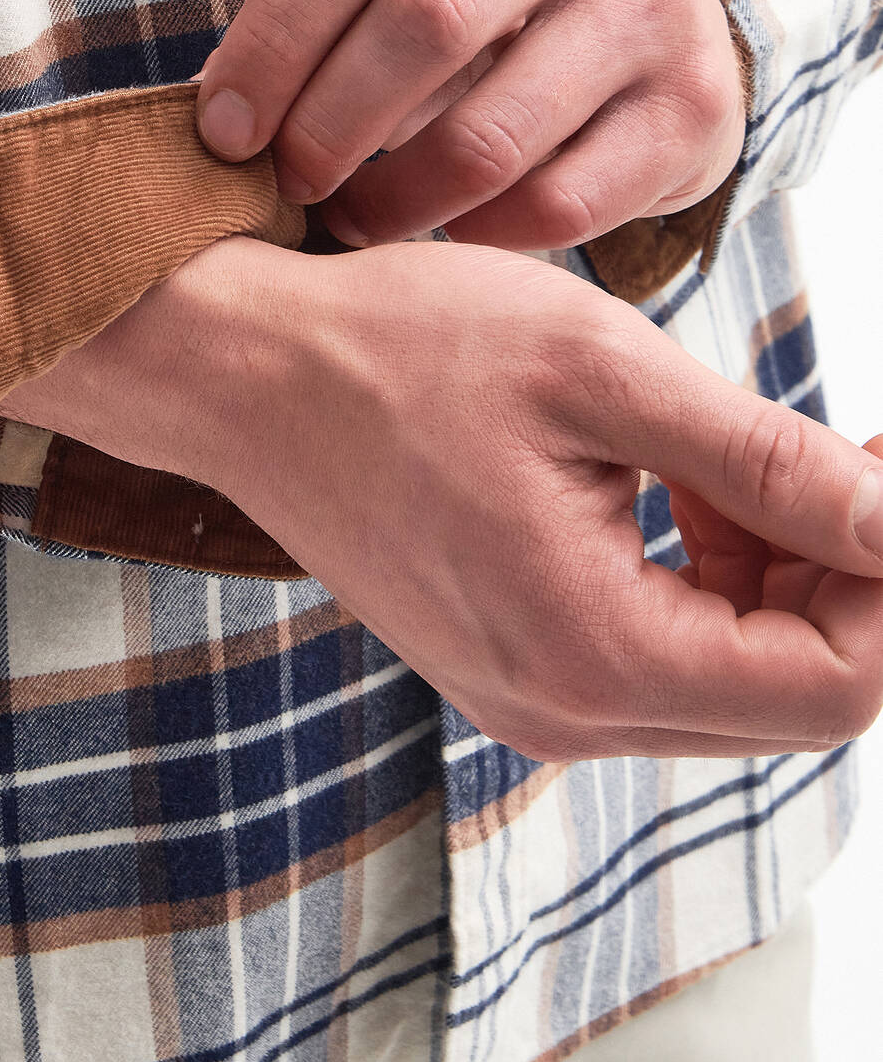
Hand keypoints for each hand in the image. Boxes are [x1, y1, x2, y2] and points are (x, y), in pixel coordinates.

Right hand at [0, 236, 882, 759]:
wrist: (243, 372)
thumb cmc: (398, 349)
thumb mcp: (600, 371)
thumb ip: (768, 459)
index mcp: (594, 652)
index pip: (837, 685)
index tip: (881, 461)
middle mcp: (563, 712)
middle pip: (792, 696)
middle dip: (841, 575)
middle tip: (828, 448)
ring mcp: (528, 699)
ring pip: (729, 677)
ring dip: (770, 572)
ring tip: (723, 450)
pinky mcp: (506, 664)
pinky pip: (654, 656)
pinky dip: (698, 576)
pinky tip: (665, 480)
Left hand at [194, 0, 745, 251]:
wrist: (668, 18)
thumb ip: (331, 8)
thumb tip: (213, 115)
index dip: (271, 39)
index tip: (220, 129)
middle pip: (425, 19)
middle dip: (327, 124)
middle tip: (287, 186)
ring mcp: (653, 5)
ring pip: (490, 135)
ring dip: (393, 202)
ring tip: (353, 223)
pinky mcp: (694, 108)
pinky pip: (556, 205)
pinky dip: (479, 237)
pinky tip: (450, 233)